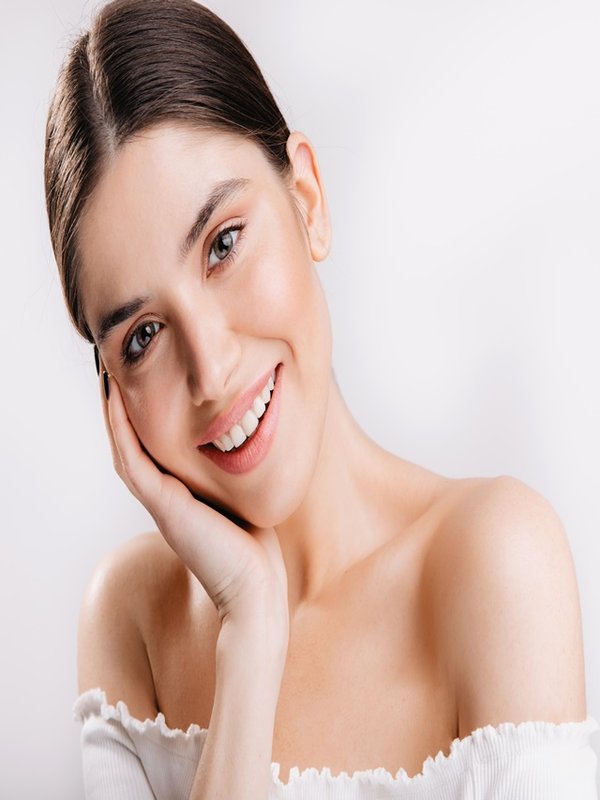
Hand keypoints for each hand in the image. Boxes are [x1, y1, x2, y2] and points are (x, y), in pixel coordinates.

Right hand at [97, 364, 288, 642]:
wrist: (255, 589)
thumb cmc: (255, 547)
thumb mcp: (243, 495)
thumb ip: (236, 472)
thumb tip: (254, 439)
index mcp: (178, 492)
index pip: (151, 445)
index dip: (141, 413)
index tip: (141, 377)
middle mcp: (163, 495)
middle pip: (131, 442)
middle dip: (121, 405)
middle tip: (112, 367)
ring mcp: (160, 501)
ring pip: (124, 448)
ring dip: (113, 412)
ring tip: (107, 374)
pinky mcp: (163, 506)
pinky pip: (132, 461)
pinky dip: (121, 430)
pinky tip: (115, 401)